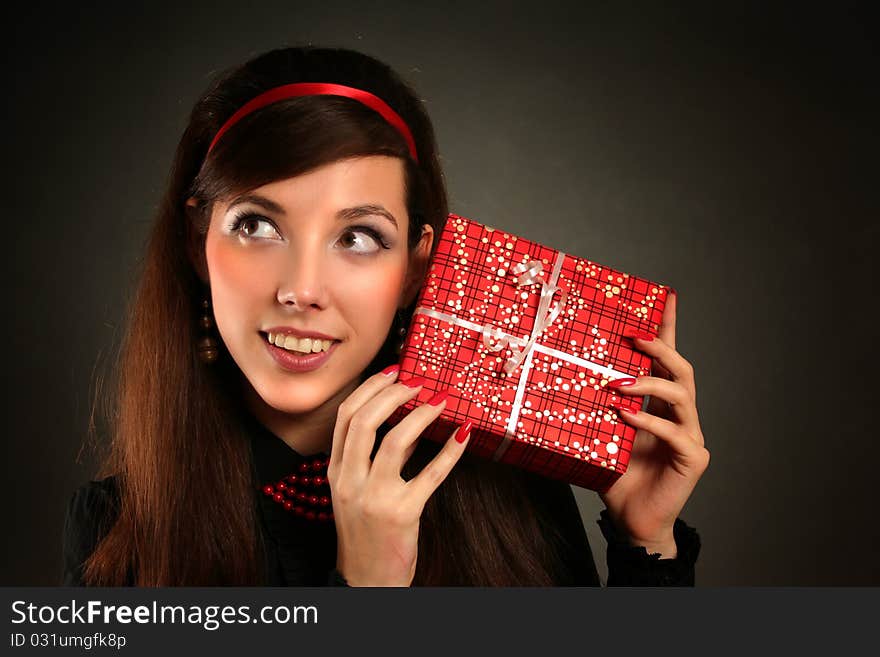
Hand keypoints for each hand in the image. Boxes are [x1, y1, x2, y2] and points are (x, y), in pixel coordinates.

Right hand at [327, 367, 470, 585]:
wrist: (367, 580)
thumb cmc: (367, 531)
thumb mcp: (361, 490)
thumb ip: (383, 456)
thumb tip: (410, 420)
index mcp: (337, 471)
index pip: (346, 417)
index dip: (370, 389)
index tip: (393, 371)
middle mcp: (350, 481)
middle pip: (363, 421)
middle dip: (392, 393)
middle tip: (418, 381)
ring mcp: (374, 498)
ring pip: (393, 441)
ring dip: (420, 415)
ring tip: (440, 401)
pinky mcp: (402, 513)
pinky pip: (430, 475)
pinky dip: (450, 451)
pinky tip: (463, 434)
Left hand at [598, 291, 709, 555]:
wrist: (631, 522)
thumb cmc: (616, 477)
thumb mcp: (599, 434)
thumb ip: (592, 408)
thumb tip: (558, 376)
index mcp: (658, 406)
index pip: (666, 360)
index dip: (668, 328)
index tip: (666, 297)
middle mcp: (679, 415)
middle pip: (681, 369)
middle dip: (659, 347)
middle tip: (633, 336)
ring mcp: (689, 436)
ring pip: (682, 395)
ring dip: (649, 383)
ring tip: (618, 383)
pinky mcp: (692, 459)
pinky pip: (675, 433)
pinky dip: (650, 422)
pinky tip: (625, 416)